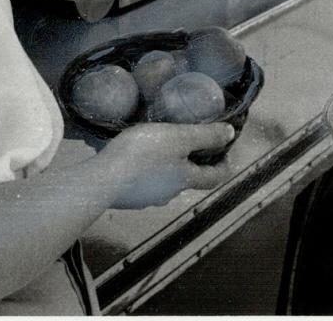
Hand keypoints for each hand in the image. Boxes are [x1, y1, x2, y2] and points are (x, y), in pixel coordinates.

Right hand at [95, 122, 234, 208]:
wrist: (102, 180)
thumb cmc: (144, 155)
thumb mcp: (179, 137)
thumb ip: (205, 136)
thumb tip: (230, 134)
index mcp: (185, 179)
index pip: (215, 177)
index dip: (225, 165)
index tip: (226, 151)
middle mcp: (169, 194)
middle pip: (189, 178)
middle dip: (192, 162)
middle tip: (188, 140)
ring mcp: (147, 198)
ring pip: (165, 181)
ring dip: (167, 166)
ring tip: (158, 144)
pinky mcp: (128, 197)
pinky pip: (144, 182)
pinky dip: (147, 170)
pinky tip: (135, 157)